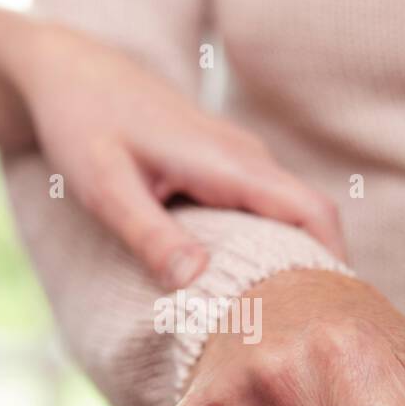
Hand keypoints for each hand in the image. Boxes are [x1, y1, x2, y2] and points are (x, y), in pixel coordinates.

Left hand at [13, 23, 344, 289]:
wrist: (70, 71)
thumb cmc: (83, 123)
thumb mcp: (105, 186)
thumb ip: (149, 234)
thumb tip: (195, 281)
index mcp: (229, 162)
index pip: (313, 212)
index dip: (334, 263)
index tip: (332, 315)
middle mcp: (246, 156)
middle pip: (311, 218)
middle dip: (318, 271)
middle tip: (303, 333)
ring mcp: (238, 157)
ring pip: (288, 213)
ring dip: (291, 259)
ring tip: (276, 318)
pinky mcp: (224, 164)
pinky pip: (264, 207)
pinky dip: (266, 244)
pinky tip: (241, 282)